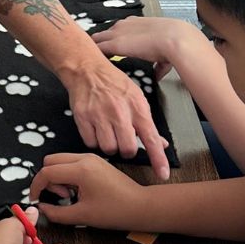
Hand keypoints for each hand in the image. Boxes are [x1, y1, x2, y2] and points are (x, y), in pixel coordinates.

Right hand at [29, 153, 148, 231]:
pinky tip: (78, 190)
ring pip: (60, 160)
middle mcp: (84, 158)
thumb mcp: (83, 216)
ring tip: (70, 195)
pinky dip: (67, 174)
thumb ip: (57, 213)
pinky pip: (71, 162)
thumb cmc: (117, 211)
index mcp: (80, 170)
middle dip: (48, 179)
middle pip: (50, 160)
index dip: (36, 186)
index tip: (36, 198)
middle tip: (59, 197)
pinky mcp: (95, 161)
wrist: (142, 207)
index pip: (47, 172)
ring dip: (58, 176)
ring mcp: (90, 158)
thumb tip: (43, 209)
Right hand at [63, 53, 169, 179]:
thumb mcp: (136, 97)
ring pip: (108, 148)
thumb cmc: (113, 83)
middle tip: (123, 140)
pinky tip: (96, 130)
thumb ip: (147, 122)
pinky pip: (90, 143)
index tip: (162, 174)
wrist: (86, 69)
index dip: (158, 159)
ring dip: (109, 146)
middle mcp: (119, 112)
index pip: (151, 138)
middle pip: (127, 149)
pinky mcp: (82, 117)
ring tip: (108, 133)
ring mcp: (99, 115)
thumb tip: (161, 144)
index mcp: (137, 107)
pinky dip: (94, 141)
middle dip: (126, 150)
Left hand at [92, 16, 207, 80]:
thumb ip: (159, 63)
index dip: (115, 39)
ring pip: (97, 38)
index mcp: (137, 24)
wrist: (175, 38)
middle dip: (101, 42)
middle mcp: (124, 26)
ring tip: (86, 56)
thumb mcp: (164, 52)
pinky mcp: (113, 43)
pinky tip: (87, 60)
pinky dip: (91, 53)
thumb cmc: (174, 42)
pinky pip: (97, 47)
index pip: (119, 30)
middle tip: (93, 53)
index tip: (113, 46)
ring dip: (93, 47)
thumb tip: (158, 75)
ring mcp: (117, 34)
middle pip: (105, 33)